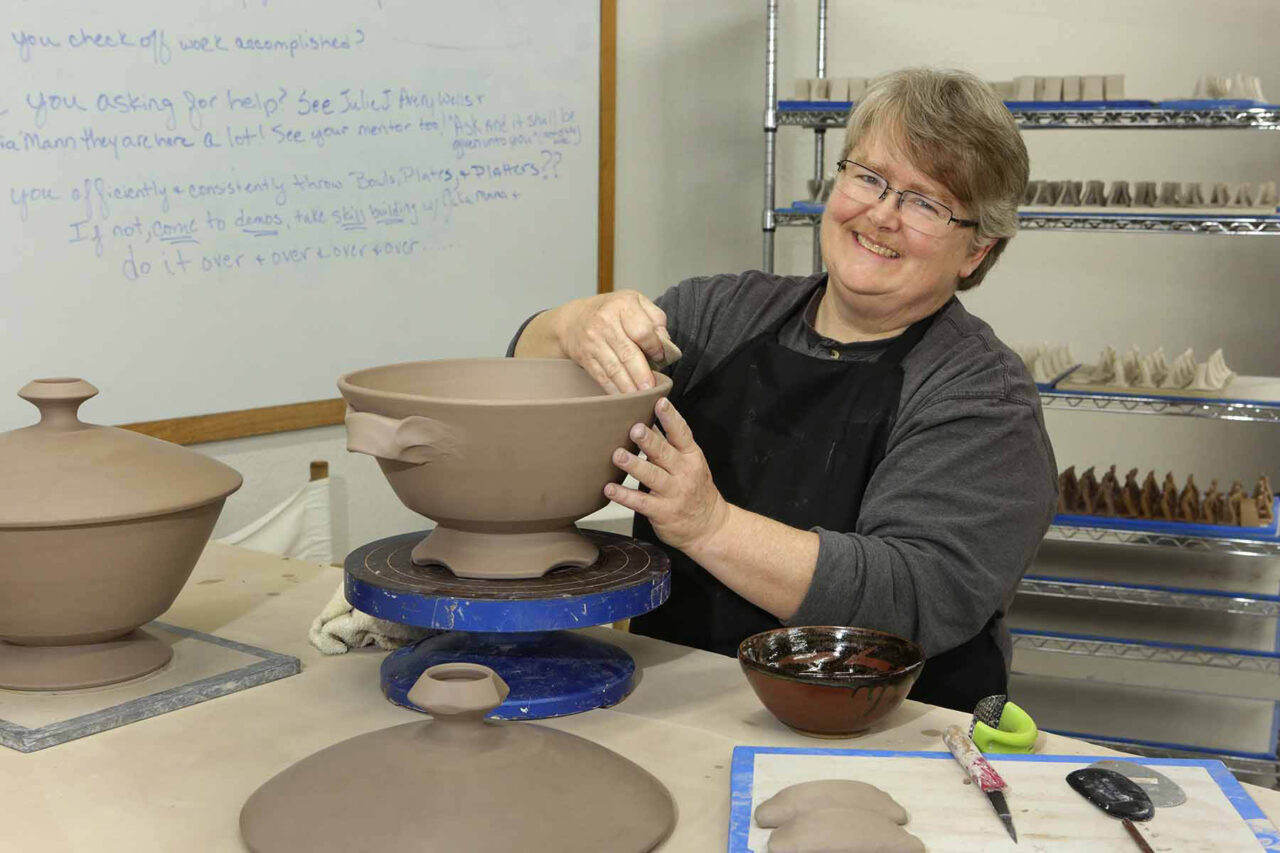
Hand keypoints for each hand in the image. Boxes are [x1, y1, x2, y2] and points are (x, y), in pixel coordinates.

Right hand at [557, 290, 670, 393]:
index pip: (643, 331)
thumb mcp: (636, 302)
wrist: (573, 319)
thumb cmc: (612, 311)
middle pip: (628, 352)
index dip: (654, 347)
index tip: (661, 357)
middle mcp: (606, 322)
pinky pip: (601, 376)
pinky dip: (614, 389)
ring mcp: (593, 341)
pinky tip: (624, 398)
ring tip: (641, 398)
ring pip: (614, 368)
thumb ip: (655, 318)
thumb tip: (665, 341)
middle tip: (652, 389)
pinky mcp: (585, 357)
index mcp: (623, 305)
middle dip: (641, 374)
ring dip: (629, 386)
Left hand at [604, 397, 730, 553]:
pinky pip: (640, 502)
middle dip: (649, 440)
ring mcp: (673, 493)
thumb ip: (671, 446)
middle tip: (634, 428)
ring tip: (618, 455)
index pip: (682, 434)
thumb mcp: (692, 464)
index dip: (671, 417)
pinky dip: (624, 496)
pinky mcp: (662, 512)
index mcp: (691, 457)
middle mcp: (684, 473)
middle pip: (665, 453)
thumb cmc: (695, 489)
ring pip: (652, 476)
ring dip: (634, 465)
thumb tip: (646, 420)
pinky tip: (609, 489)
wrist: (709, 526)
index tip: (660, 402)